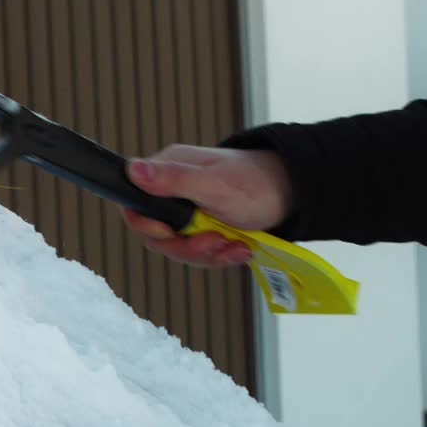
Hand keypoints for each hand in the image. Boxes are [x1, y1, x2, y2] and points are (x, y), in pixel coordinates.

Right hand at [122, 144, 291, 266]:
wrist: (294, 194)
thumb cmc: (257, 183)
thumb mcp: (213, 183)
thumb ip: (173, 179)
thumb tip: (132, 169)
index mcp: (169, 172)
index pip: (134, 203)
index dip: (146, 225)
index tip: (168, 232)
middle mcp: (174, 192)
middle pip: (156, 235)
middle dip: (185, 246)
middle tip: (214, 241)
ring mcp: (189, 213)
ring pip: (178, 248)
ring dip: (206, 254)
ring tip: (234, 246)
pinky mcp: (204, 230)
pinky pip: (198, 253)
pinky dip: (219, 256)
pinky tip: (239, 248)